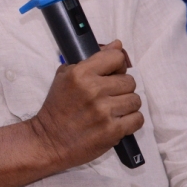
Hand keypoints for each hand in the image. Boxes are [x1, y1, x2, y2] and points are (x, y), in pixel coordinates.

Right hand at [27, 40, 143, 169]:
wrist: (49, 141)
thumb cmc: (57, 107)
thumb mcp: (66, 76)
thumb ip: (93, 59)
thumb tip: (117, 45)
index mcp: (81, 73)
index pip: (117, 57)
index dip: (117, 66)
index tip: (112, 74)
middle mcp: (93, 90)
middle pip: (129, 81)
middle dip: (121, 88)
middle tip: (109, 96)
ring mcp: (104, 111)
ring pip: (135, 100)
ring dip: (127, 105)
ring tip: (114, 110)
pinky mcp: (111, 131)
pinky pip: (137, 119)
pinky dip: (131, 121)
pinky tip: (119, 121)